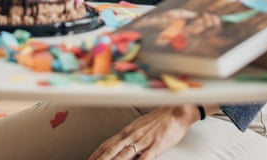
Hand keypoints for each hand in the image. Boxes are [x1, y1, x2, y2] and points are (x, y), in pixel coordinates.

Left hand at [88, 105, 204, 159]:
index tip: (89, 159)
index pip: (107, 145)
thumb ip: (130, 136)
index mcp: (127, 131)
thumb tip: (120, 144)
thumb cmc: (161, 119)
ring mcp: (142, 142)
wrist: (176, 111)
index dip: (97, 154)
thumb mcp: (140, 126)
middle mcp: (132, 136)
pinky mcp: (154, 147)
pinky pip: (143, 159)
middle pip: (110, 151)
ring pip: (122, 156)